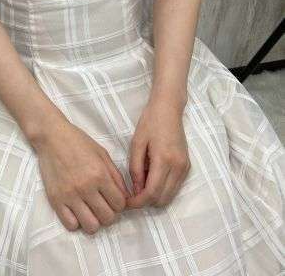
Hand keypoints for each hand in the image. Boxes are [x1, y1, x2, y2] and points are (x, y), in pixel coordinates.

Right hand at [35, 121, 131, 233]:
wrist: (51, 137)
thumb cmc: (78, 142)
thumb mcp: (102, 154)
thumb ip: (116, 176)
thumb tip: (125, 197)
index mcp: (100, 174)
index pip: (120, 204)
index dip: (120, 204)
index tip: (113, 199)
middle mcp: (86, 187)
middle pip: (107, 218)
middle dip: (109, 213)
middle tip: (103, 205)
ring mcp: (70, 195)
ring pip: (91, 226)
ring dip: (94, 221)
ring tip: (91, 210)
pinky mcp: (55, 200)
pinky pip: (71, 225)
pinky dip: (77, 221)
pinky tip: (76, 210)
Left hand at [125, 94, 189, 209]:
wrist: (169, 109)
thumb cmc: (150, 122)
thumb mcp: (136, 143)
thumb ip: (135, 168)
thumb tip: (136, 190)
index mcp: (164, 160)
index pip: (151, 193)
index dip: (138, 202)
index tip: (126, 203)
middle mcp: (178, 167)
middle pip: (162, 199)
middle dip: (145, 202)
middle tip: (131, 196)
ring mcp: (185, 168)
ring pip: (169, 196)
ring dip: (154, 197)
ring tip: (140, 186)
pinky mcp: (187, 167)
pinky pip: (175, 188)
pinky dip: (162, 190)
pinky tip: (151, 179)